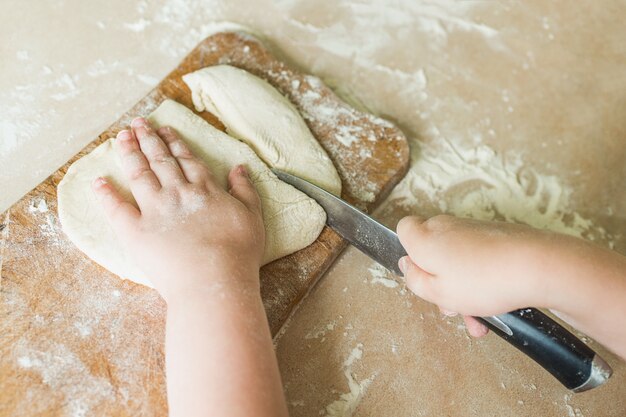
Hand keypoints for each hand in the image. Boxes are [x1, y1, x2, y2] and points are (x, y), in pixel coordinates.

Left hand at [92, 117, 264, 302]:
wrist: (215, 283)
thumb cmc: (238, 254)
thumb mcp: (253, 217)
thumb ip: (245, 190)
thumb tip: (239, 168)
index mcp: (205, 189)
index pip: (186, 160)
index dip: (173, 143)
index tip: (163, 129)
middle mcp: (178, 193)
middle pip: (160, 161)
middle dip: (148, 139)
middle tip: (137, 123)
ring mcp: (155, 210)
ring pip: (139, 174)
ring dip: (129, 153)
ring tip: (121, 137)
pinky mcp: (136, 232)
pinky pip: (116, 209)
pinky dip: (106, 194)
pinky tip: (98, 181)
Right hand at [397, 215, 555, 336]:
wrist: (538, 267)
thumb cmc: (484, 280)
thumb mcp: (436, 292)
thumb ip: (413, 279)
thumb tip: (407, 265)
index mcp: (427, 237)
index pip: (404, 229)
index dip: (408, 254)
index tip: (420, 275)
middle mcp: (448, 227)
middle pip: (432, 252)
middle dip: (439, 281)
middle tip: (450, 305)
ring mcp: (474, 231)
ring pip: (458, 262)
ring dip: (464, 290)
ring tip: (478, 318)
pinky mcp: (497, 238)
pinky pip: (480, 262)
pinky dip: (483, 283)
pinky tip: (495, 309)